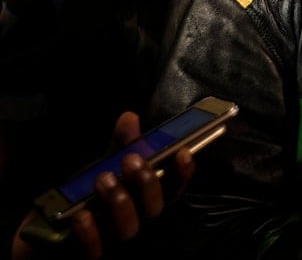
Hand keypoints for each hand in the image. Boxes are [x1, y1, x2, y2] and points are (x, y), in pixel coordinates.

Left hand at [12, 111, 195, 259]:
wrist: (56, 235)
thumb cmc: (91, 198)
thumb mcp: (107, 169)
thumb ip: (120, 147)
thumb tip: (129, 117)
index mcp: (147, 201)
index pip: (173, 189)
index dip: (182, 173)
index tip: (183, 152)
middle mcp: (139, 222)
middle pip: (154, 209)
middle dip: (146, 183)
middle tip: (131, 159)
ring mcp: (118, 242)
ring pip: (129, 229)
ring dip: (120, 202)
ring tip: (104, 178)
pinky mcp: (94, 256)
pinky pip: (95, 249)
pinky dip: (90, 232)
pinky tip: (82, 215)